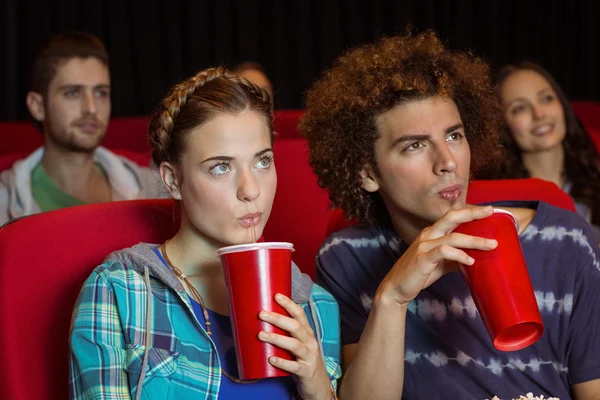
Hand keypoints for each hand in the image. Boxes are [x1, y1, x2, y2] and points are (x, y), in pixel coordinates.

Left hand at [258, 293, 331, 399]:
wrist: (318, 386)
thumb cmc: (303, 361)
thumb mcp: (298, 345)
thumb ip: (285, 335)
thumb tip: (261, 322)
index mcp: (307, 334)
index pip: (300, 315)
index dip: (289, 304)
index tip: (276, 295)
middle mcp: (310, 343)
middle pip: (296, 327)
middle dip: (278, 318)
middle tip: (262, 314)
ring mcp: (310, 357)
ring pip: (295, 345)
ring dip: (277, 338)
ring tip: (261, 335)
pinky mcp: (306, 372)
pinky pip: (294, 367)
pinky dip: (283, 362)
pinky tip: (271, 359)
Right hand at [377, 205, 497, 306]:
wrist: (397, 287)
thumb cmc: (419, 273)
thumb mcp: (440, 263)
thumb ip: (455, 258)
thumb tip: (475, 258)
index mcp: (432, 233)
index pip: (452, 217)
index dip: (469, 211)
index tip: (488, 209)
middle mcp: (428, 234)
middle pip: (451, 217)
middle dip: (471, 213)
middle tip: (490, 211)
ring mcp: (424, 245)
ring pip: (453, 237)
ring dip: (474, 240)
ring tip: (491, 245)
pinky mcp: (423, 258)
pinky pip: (444, 252)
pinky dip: (459, 255)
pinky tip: (470, 262)